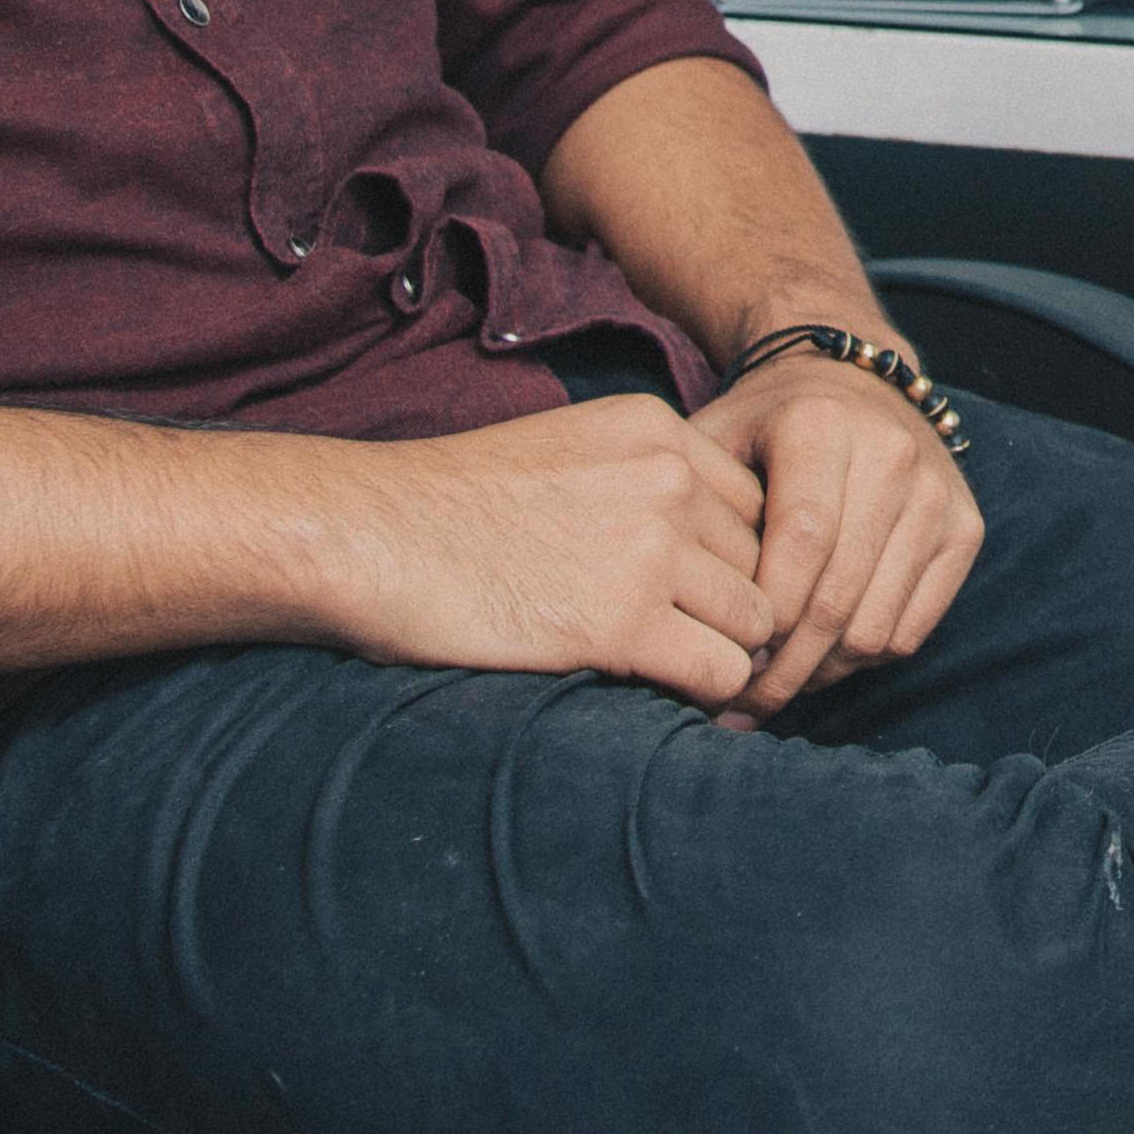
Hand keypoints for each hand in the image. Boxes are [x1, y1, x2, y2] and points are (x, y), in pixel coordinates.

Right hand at [302, 393, 781, 706]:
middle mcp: (669, 478)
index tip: (705, 600)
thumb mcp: (567, 453)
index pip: (757, 505)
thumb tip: (705, 556)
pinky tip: (670, 704)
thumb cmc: (452, 507)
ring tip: (684, 680)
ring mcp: (650, 549)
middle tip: (703, 652)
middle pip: (765, 563)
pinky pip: (721, 673)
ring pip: (757, 623)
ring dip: (727, 658)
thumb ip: (641, 483)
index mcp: (657, 429)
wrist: (368, 535)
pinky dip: (706, 699)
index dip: (736, 561)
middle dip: (740, 613)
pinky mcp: (622, 623)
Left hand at [704, 346, 984, 721]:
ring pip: (876, 627)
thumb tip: (686, 617)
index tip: (724, 653)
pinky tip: (822, 659)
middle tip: (740, 702)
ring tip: (775, 685)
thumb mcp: (715, 439)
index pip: (801, 542)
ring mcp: (937, 494)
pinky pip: (912, 630)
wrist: (853, 382)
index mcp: (822, 427)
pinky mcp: (965, 529)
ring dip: (821, 674)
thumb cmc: (765, 427)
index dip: (763, 612)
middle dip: (783, 667)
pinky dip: (863, 661)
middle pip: (837, 597)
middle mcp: (892, 455)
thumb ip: (694, 510)